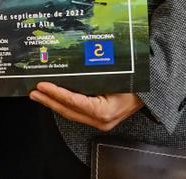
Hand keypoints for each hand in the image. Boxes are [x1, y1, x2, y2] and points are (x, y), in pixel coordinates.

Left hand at [29, 82, 143, 131]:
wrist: (151, 94)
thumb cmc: (136, 84)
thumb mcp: (116, 77)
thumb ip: (94, 75)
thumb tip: (71, 64)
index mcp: (104, 111)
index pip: (74, 102)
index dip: (56, 93)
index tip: (42, 85)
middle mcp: (101, 120)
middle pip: (68, 110)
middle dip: (48, 100)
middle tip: (33, 90)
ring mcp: (99, 122)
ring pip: (70, 113)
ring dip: (53, 102)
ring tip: (38, 93)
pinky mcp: (98, 119)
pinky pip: (77, 112)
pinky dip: (64, 104)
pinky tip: (54, 97)